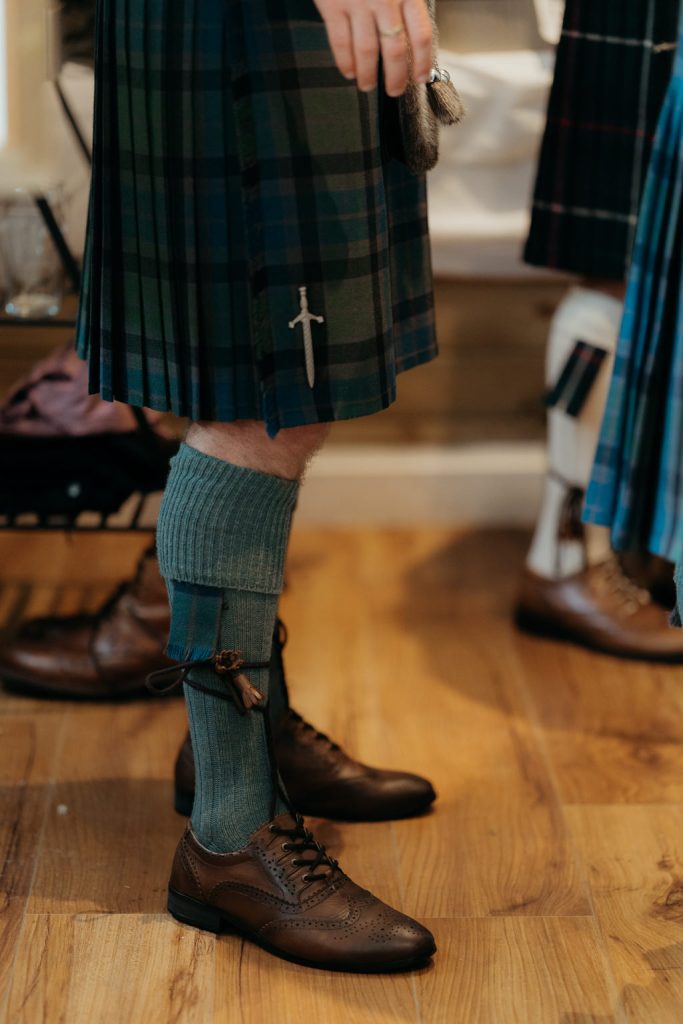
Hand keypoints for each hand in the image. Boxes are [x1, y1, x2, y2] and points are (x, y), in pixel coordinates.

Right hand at [314, 0, 432, 97]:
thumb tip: (417, 26)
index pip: (421, 35)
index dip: (422, 62)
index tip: (420, 77)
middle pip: (395, 50)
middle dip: (395, 77)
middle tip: (394, 90)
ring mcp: (357, 3)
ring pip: (366, 51)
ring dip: (368, 75)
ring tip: (368, 86)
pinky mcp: (332, 5)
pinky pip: (339, 41)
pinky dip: (344, 61)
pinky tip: (349, 71)